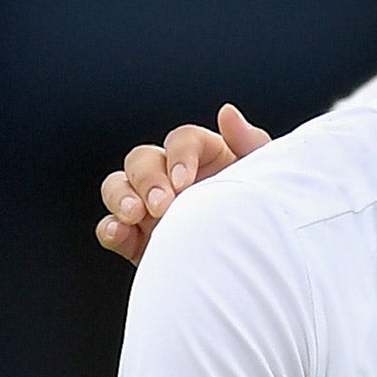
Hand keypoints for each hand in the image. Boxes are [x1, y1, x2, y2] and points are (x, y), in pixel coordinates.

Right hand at [95, 104, 270, 263]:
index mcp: (204, 157)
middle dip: (147, 179)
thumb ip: (250, 143)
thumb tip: (227, 112)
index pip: (182, 140)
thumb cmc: (266, 216)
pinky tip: (120, 234)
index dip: (179, 156)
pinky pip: (112, 227)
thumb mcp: (265, 180)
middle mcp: (171, 177)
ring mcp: (150, 207)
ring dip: (120, 197)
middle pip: (142, 159)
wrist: (258, 265)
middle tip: (162, 205)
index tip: (185, 181)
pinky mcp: (138, 238)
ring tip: (134, 215)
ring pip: (117, 186)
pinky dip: (110, 229)